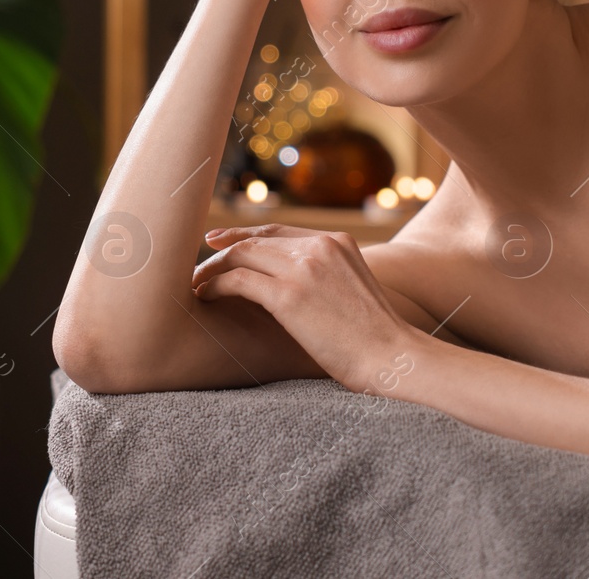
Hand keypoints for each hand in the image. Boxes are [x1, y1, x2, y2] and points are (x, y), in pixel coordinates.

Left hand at [192, 223, 414, 393]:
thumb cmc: (376, 339)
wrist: (392, 357)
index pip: (279, 231)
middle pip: (256, 239)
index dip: (245, 234)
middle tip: (198, 264)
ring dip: (213, 269)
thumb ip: (328, 277)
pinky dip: (215, 286)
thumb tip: (297, 289)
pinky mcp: (288, 295)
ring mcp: (303, 267)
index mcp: (338, 241)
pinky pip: (238, 281)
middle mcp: (319, 246)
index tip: (219, 241)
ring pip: (241, 254)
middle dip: (222, 250)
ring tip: (196, 285)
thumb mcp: (355, 291)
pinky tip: (205, 297)